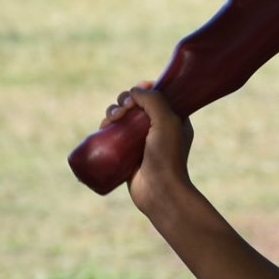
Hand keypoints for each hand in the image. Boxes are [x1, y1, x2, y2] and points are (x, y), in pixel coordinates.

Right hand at [106, 84, 192, 215]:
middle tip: (124, 109)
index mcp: (175, 118)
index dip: (145, 89)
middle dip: (125, 100)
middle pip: (136, 103)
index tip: (139, 90)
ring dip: (113, 111)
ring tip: (112, 119)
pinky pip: (113, 133)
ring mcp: (141, 140)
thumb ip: (153, 100)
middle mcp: (158, 127)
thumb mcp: (167, 121)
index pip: (158, 95)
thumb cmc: (167, 156)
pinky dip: (106, 126)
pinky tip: (104, 127)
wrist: (159, 190)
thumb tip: (134, 91)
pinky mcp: (126, 152)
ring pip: (122, 116)